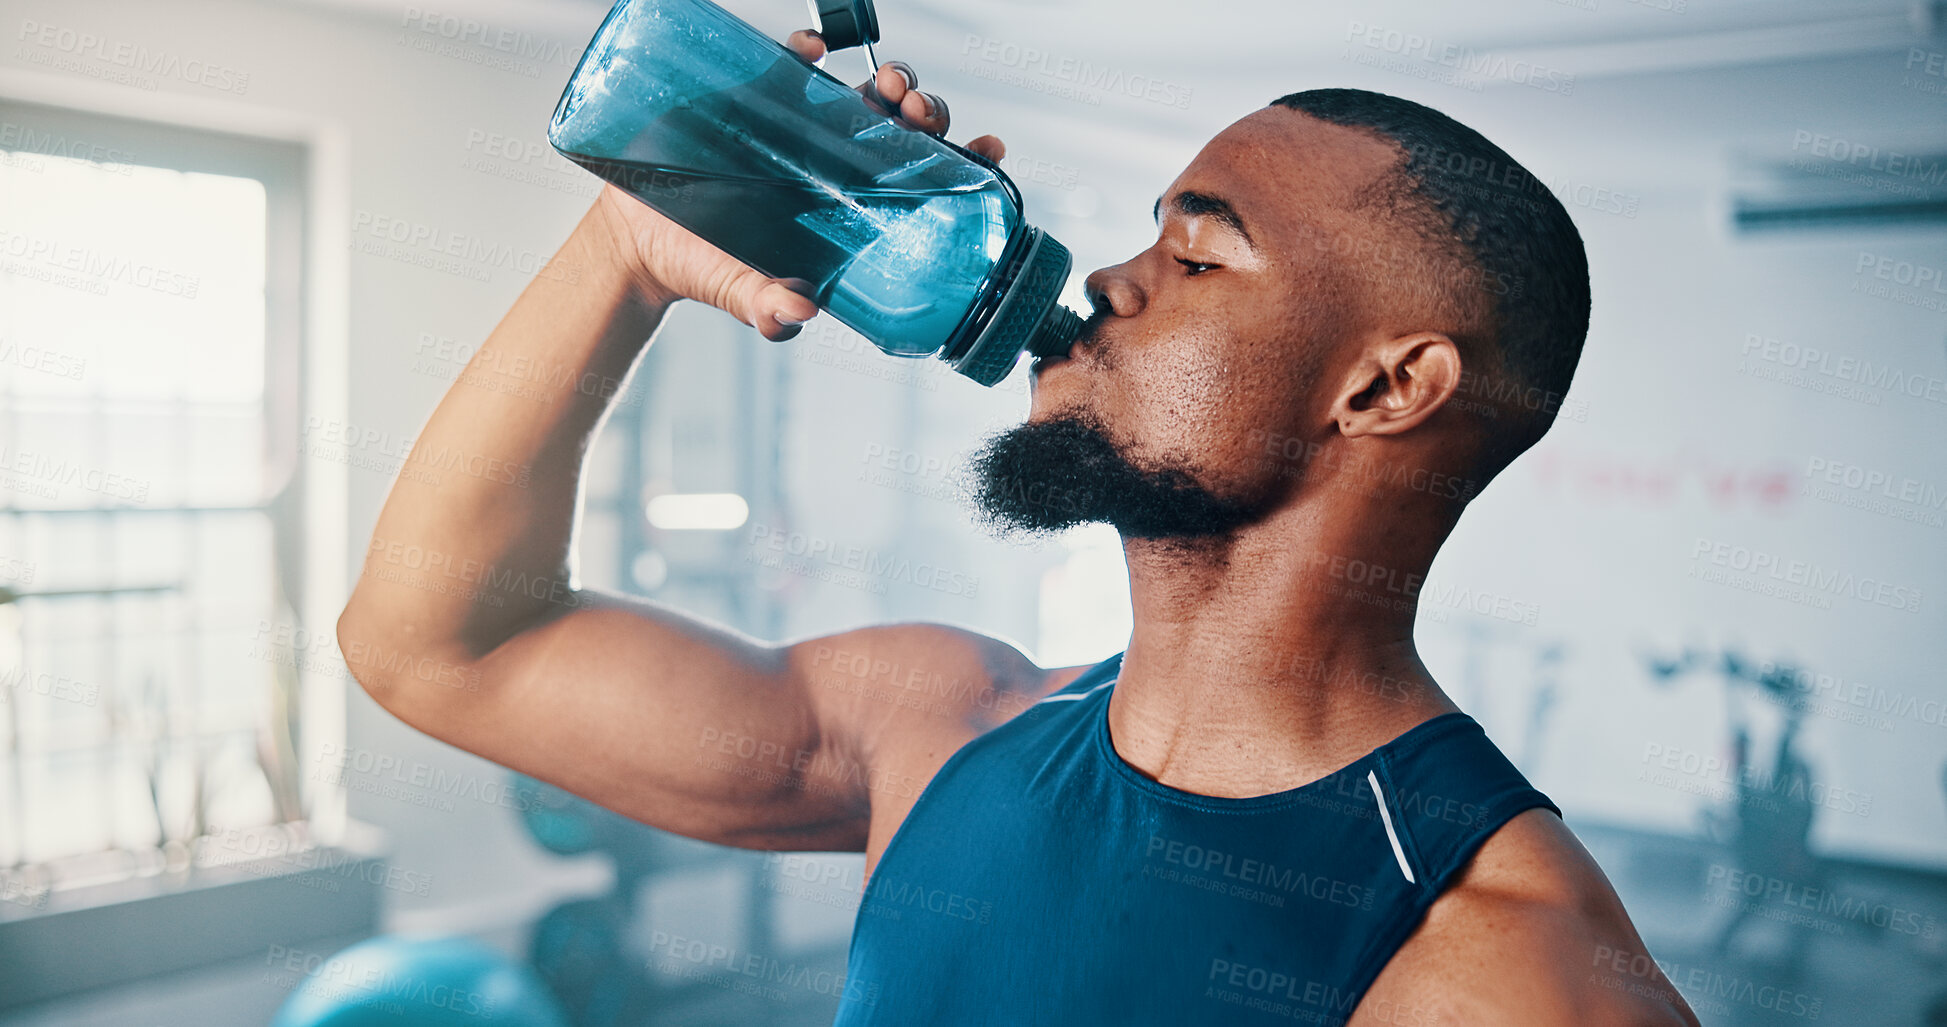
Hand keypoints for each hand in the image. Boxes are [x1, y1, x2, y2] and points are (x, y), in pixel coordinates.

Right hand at [593, 29, 1006, 340]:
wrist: (639, 241)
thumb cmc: (706, 267)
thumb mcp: (742, 292)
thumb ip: (768, 306)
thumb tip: (794, 311)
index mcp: (853, 206)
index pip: (923, 180)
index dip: (961, 163)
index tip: (987, 152)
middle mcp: (838, 161)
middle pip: (904, 127)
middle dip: (926, 112)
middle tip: (919, 114)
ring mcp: (801, 127)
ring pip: (862, 89)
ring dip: (888, 77)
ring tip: (888, 84)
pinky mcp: (756, 97)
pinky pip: (791, 61)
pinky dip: (806, 48)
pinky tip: (814, 49)